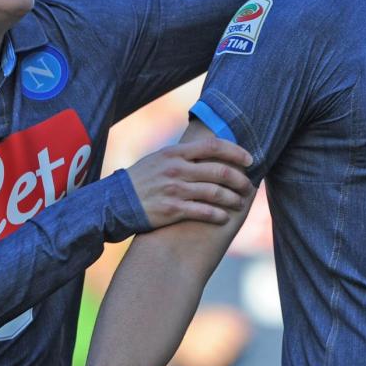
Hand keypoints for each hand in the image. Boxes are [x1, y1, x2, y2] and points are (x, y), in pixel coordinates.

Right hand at [126, 137, 252, 227]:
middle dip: (240, 180)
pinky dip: (218, 215)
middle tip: (248, 186)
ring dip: (233, 199)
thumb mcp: (159, 159)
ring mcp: (175, 190)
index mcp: (175, 153)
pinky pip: (203, 212)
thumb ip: (184, 155)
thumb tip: (211, 150)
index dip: (236, 152)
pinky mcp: (172, 210)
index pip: (214, 147)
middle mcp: (177, 169)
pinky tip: (224, 218)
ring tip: (239, 203)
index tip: (250, 160)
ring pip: (215, 193)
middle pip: (220, 171)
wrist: (116, 202)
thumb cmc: (141, 180)